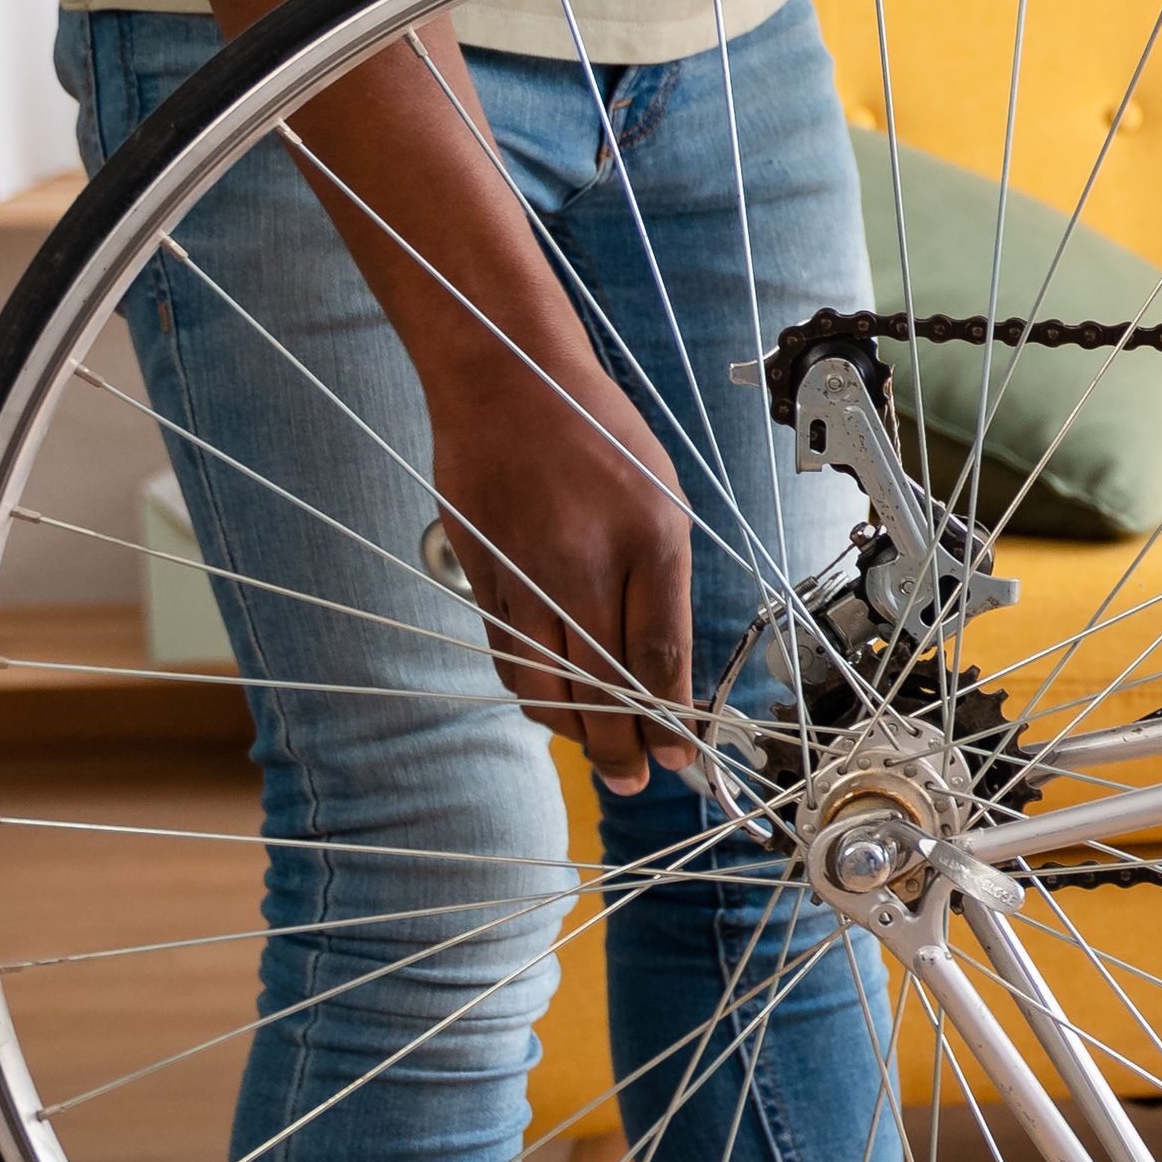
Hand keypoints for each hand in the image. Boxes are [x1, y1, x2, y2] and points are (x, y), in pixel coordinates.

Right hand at [425, 369, 699, 788]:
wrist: (507, 381)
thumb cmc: (596, 434)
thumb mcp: (660, 496)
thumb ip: (663, 581)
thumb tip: (664, 668)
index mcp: (650, 536)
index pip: (660, 653)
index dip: (669, 718)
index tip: (680, 756)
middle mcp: (586, 561)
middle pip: (604, 684)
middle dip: (622, 747)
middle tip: (634, 779)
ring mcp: (527, 571)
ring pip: (547, 682)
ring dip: (573, 730)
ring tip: (596, 748)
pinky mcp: (482, 574)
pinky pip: (508, 654)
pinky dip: (533, 690)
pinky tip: (554, 703)